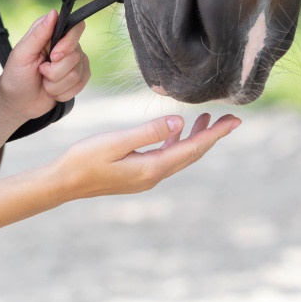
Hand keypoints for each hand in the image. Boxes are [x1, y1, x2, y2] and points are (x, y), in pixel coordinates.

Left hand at [0, 9, 90, 125]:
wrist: (18, 102)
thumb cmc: (16, 75)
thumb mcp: (22, 53)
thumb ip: (39, 33)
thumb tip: (54, 12)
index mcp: (51, 32)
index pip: (75, 28)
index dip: (68, 44)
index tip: (54, 56)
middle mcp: (65, 44)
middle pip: (75, 56)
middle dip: (55, 71)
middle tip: (41, 71)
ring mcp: (73, 62)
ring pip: (77, 74)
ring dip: (56, 84)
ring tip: (44, 82)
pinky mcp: (78, 78)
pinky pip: (80, 85)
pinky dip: (63, 92)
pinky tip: (52, 90)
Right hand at [51, 110, 239, 200]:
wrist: (64, 182)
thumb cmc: (86, 158)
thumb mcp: (116, 141)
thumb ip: (149, 132)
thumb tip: (180, 123)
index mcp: (152, 168)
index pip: (192, 148)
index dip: (215, 134)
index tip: (235, 121)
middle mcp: (154, 175)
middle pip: (192, 154)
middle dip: (212, 136)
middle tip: (232, 119)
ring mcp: (146, 176)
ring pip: (181, 156)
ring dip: (195, 138)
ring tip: (208, 119)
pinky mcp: (138, 174)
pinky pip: (167, 157)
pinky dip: (178, 143)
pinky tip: (177, 131)